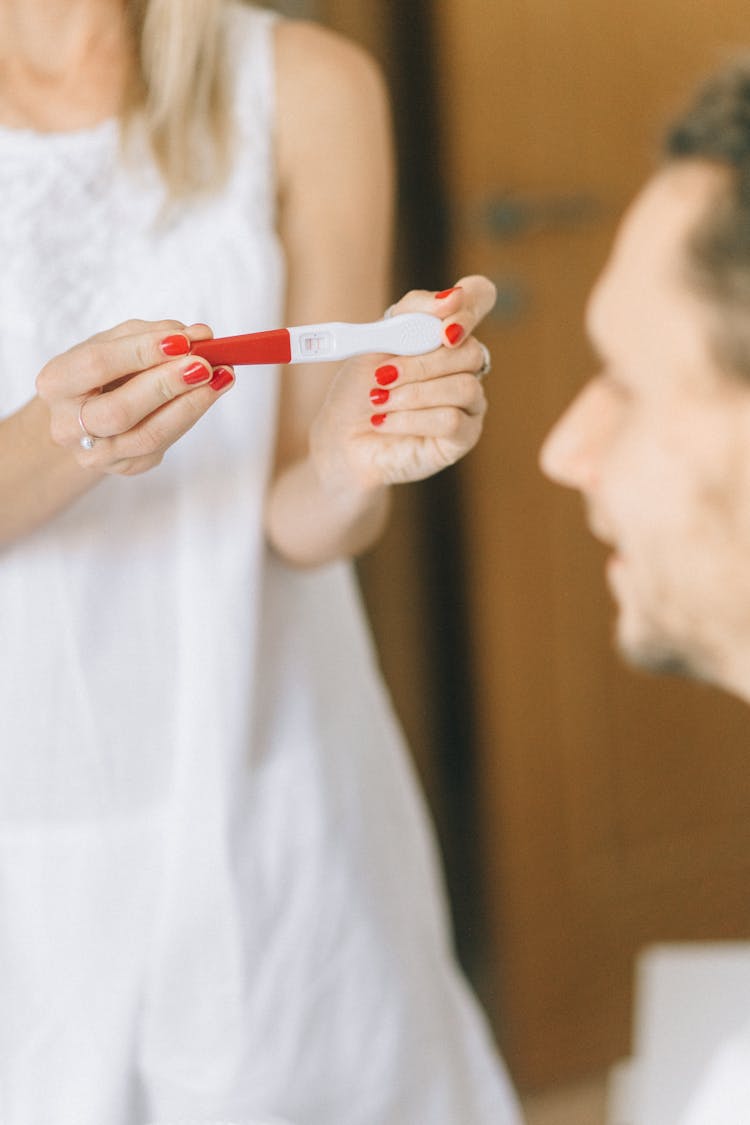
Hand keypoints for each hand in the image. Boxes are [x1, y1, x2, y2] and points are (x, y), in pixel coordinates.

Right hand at [35, 319, 234, 474]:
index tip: (182, 340)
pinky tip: (209, 394)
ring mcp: (96, 453)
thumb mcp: (116, 343)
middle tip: (204, 365)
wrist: (86, 414)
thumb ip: (152, 335)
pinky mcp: (125, 467)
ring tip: (221, 377)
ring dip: (191, 405)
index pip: (98, 365)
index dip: (141, 352)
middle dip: (167, 385)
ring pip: (148, 435)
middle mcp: (68, 425)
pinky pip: (163, 444)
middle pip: (121, 410)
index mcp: (56, 382)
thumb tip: (200, 335)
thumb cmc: (102, 372)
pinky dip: (190, 416)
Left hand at [309, 275, 494, 493]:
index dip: (470, 305)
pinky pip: (452, 421)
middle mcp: (463, 364)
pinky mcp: (463, 437)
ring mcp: (469, 402)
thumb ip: (411, 315)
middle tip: (383, 375)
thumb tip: (449, 298)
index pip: (480, 297)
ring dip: (414, 394)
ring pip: (464, 387)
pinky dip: (412, 419)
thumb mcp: (374, 341)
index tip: (444, 326)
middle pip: (470, 351)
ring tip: (379, 401)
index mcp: (444, 332)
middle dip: (421, 364)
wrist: (343, 439)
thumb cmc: (359, 389)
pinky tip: (385, 422)